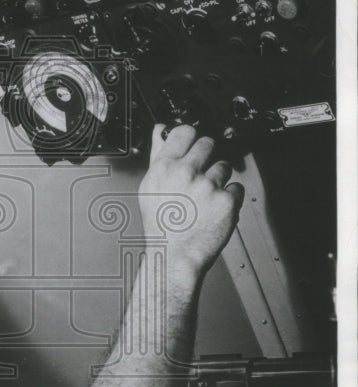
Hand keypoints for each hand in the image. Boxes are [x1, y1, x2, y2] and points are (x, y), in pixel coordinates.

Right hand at [138, 124, 244, 279]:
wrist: (174, 255)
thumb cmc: (161, 225)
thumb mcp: (150, 187)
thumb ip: (158, 155)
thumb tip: (160, 131)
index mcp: (164, 167)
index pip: (184, 132)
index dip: (191, 137)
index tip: (192, 144)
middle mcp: (186, 173)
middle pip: (208, 143)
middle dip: (207, 157)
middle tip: (201, 175)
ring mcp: (208, 186)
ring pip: (224, 166)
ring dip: (219, 179)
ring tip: (205, 198)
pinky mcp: (227, 200)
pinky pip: (236, 187)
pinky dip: (230, 197)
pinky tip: (215, 208)